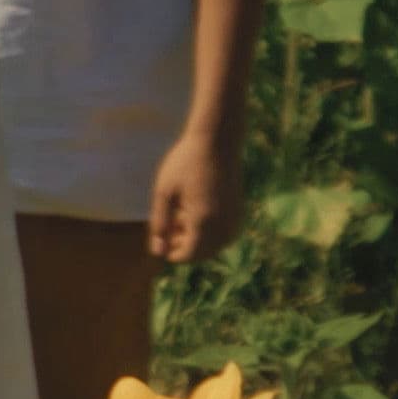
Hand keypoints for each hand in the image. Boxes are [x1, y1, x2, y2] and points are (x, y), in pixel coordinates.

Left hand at [147, 132, 242, 263]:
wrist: (217, 142)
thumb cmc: (185, 164)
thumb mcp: (164, 193)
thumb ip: (160, 223)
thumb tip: (158, 251)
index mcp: (204, 222)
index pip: (188, 255)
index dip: (171, 252)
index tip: (159, 237)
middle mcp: (224, 225)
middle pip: (202, 253)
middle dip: (183, 246)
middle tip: (169, 222)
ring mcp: (235, 219)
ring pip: (215, 245)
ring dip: (197, 239)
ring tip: (180, 214)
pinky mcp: (239, 211)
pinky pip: (224, 234)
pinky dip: (209, 231)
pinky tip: (194, 212)